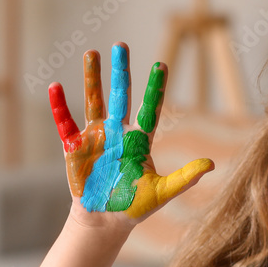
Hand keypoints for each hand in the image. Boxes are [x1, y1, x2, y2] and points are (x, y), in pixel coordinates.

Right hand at [48, 42, 214, 223]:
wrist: (105, 221)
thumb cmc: (134, 206)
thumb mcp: (162, 192)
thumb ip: (185, 178)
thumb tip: (211, 165)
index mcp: (139, 141)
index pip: (149, 109)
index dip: (154, 88)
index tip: (161, 64)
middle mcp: (118, 133)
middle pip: (120, 96)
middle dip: (120, 71)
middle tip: (121, 45)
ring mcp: (95, 138)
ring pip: (94, 101)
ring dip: (92, 78)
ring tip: (91, 53)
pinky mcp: (75, 148)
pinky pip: (66, 123)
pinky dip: (60, 106)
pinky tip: (55, 87)